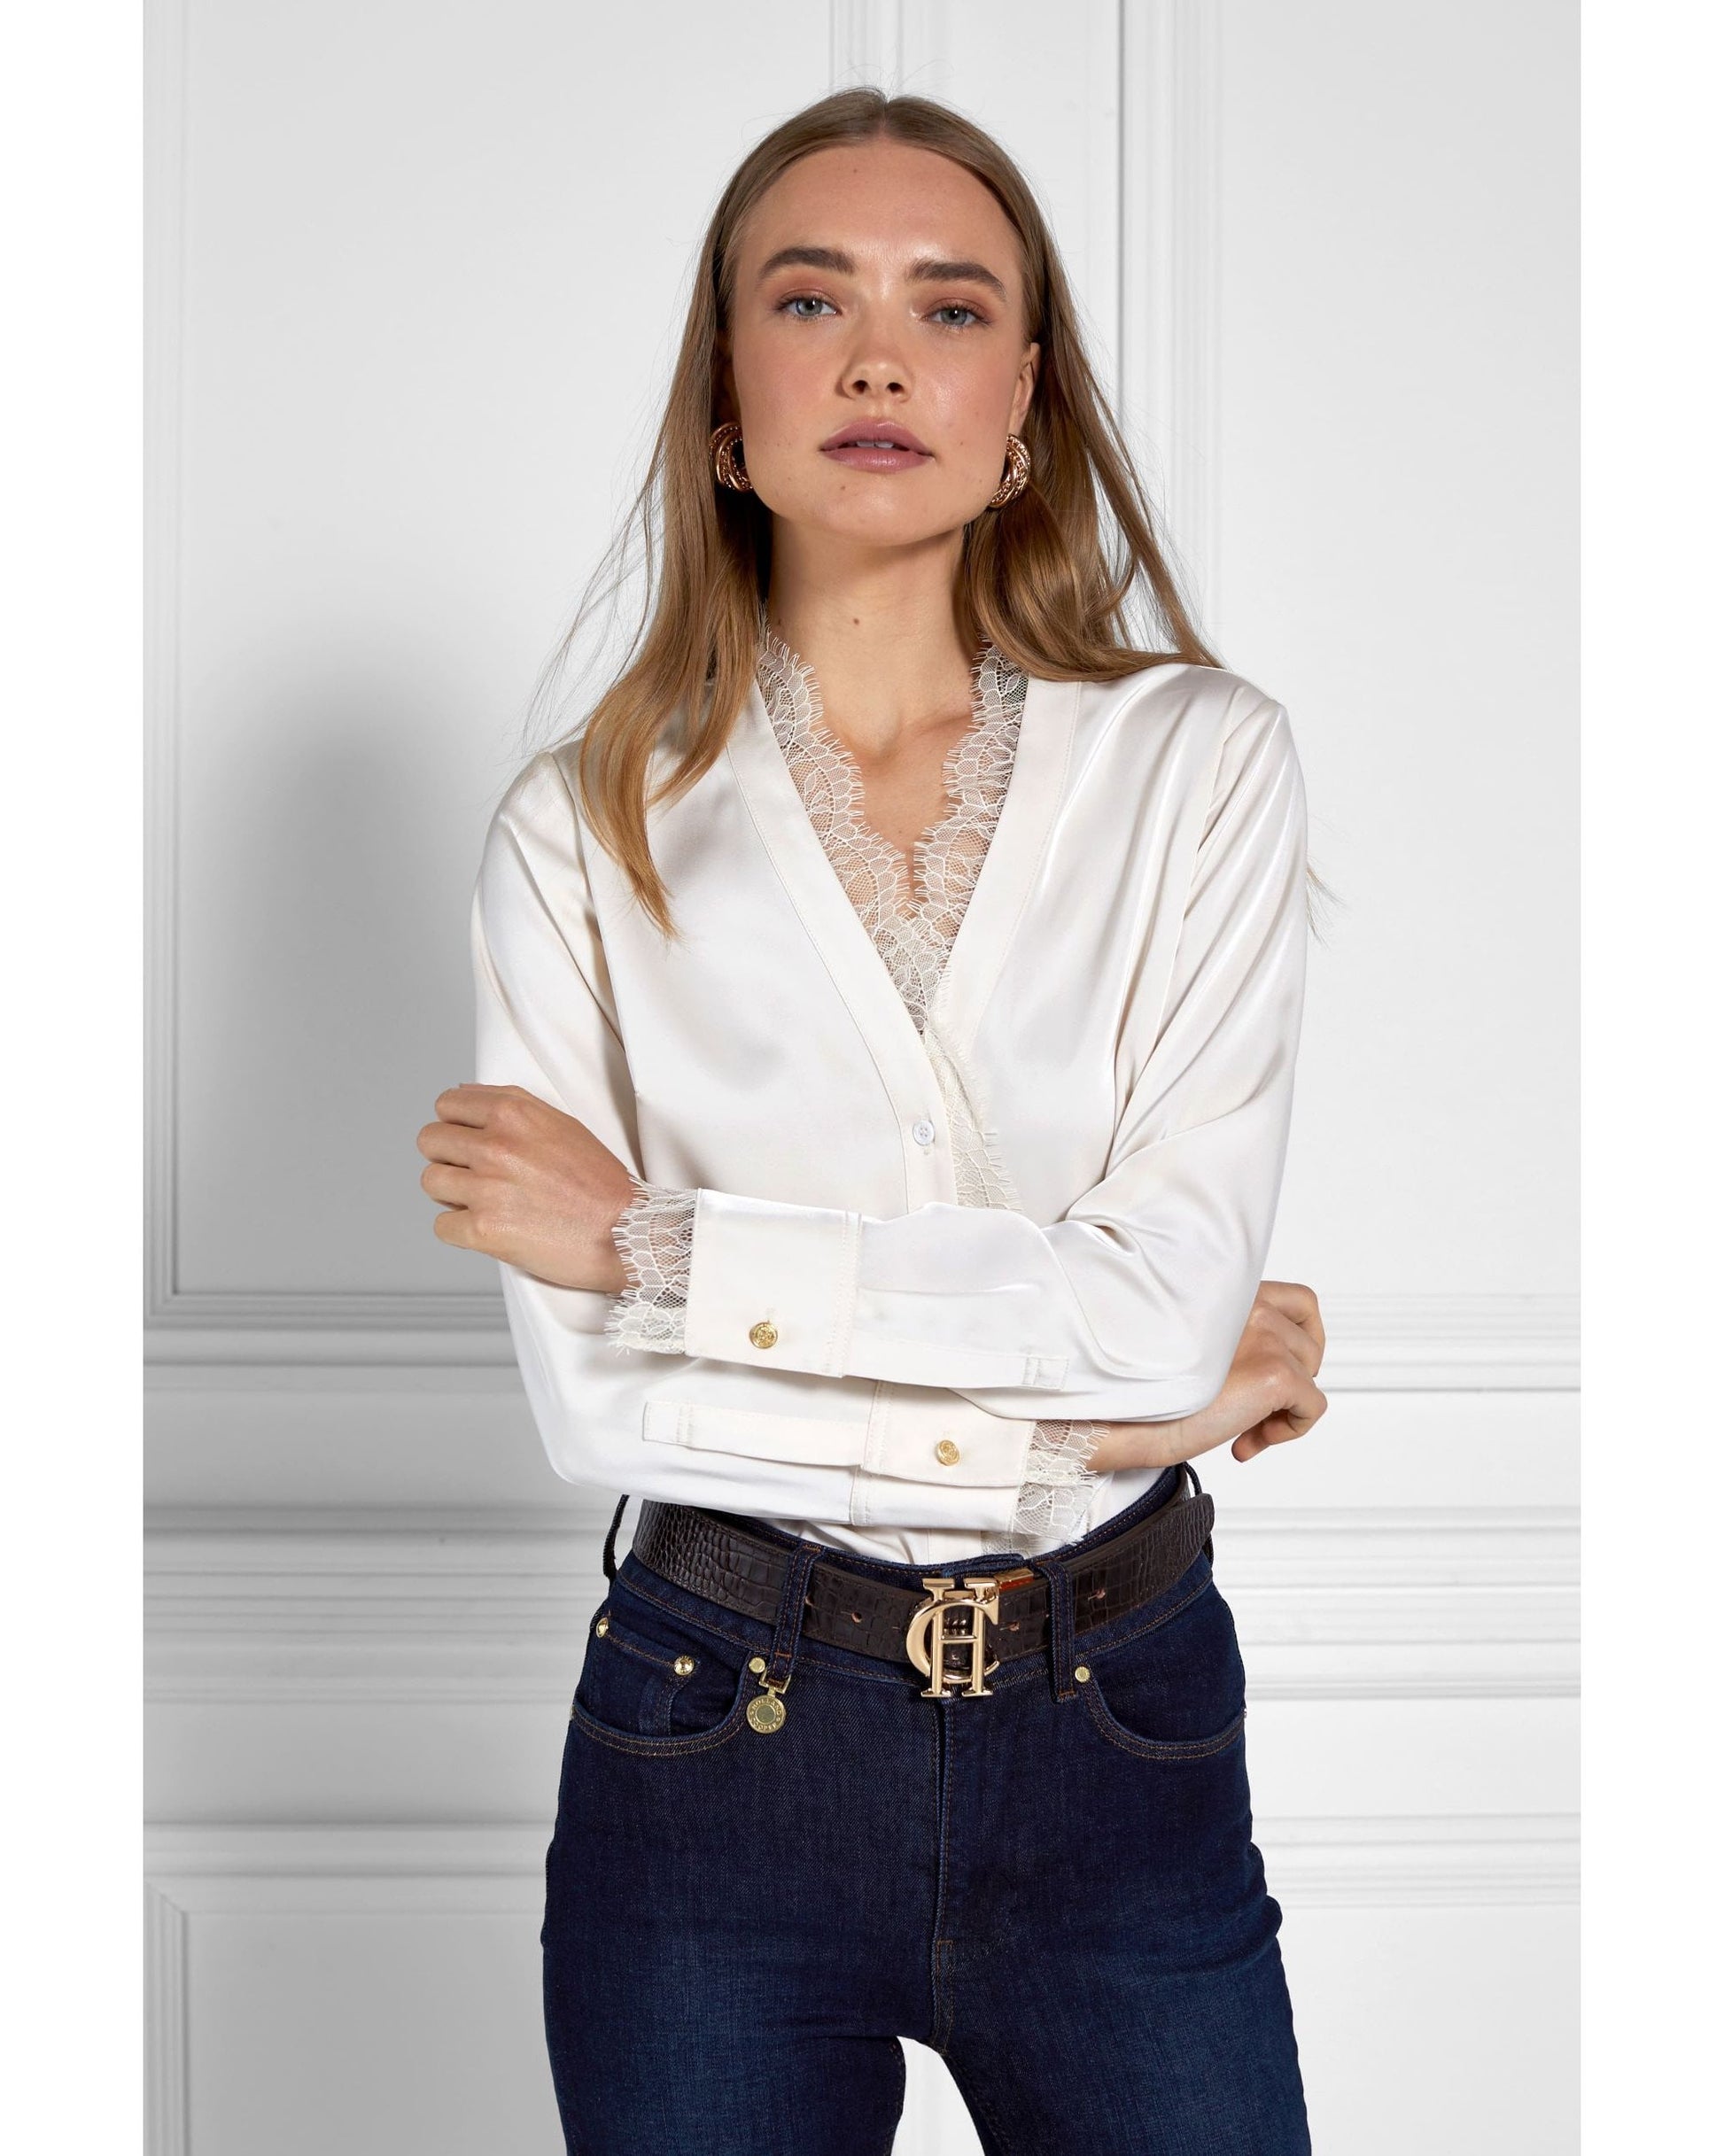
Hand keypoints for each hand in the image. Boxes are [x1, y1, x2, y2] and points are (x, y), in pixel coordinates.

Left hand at [417, 1083, 634, 1291]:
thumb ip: (513, 1107)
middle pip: (429, 1141)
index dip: (454, 1124)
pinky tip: (486, 1227)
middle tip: (473, 1173)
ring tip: (483, 1201)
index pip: (447, 1105)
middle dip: (448, 1157)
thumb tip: (464, 1096)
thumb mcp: (563, 1125)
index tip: (465, 1139)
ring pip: (431, 1182)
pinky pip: (442, 1226)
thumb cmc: (601, 1185)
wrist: (627, 1233)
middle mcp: (496, 1147)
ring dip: (451, 1193)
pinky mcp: (484, 1230)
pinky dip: (460, 1230)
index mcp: (513, 1115)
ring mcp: (487, 1189)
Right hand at [1084, 1280, 1327, 1473]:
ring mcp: (1265, 1335)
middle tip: (1255, 1405)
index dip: (1288, 1341)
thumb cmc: (1136, 1384)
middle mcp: (1248, 1303)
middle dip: (1291, 1376)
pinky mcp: (1275, 1373)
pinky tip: (1247, 1441)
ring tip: (1244, 1428)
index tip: (1259, 1371)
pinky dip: (1291, 1429)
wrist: (1120, 1414)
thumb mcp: (1188, 1342)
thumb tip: (1258, 1364)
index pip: (1296, 1300)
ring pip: (1311, 1373)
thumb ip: (1225, 1335)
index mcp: (1227, 1291)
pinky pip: (1313, 1406)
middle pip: (1310, 1338)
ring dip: (1283, 1406)